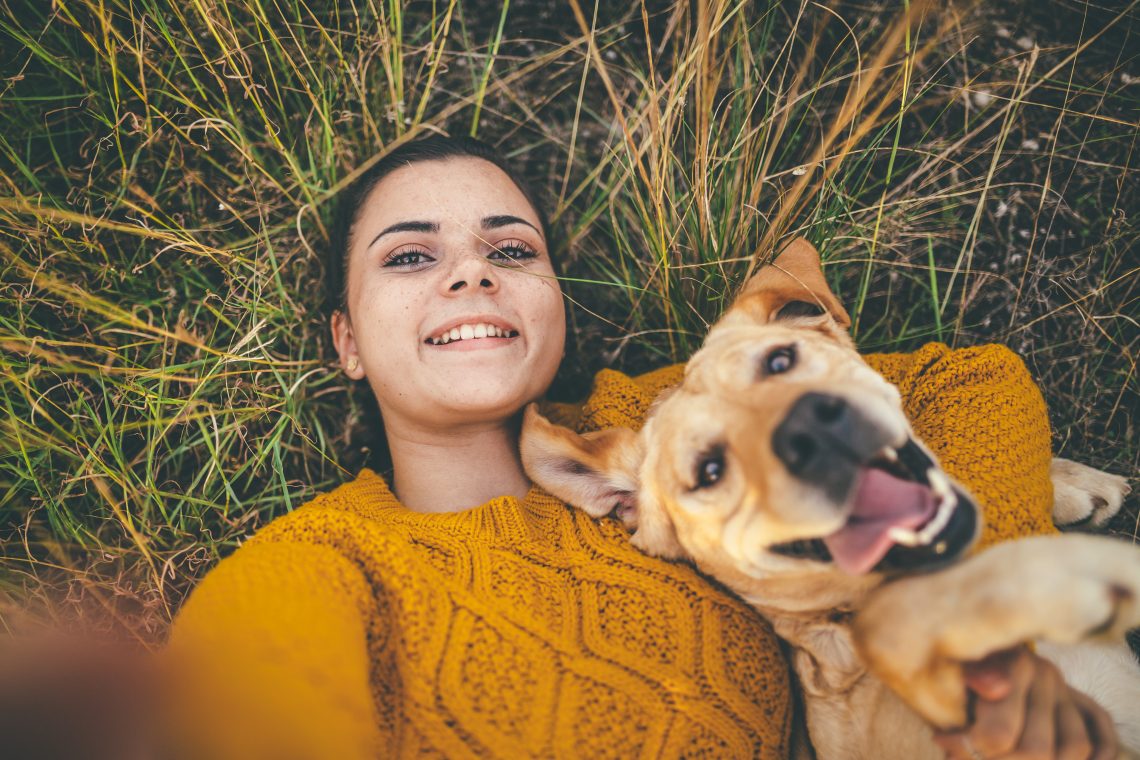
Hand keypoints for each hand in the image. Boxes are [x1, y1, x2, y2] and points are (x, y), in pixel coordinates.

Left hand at [933, 647, 1118, 759]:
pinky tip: (1056, 757)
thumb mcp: (951, 667)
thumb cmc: (957, 663)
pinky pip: (1102, 737)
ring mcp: (1067, 693)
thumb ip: (971, 680)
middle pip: (1038, 750)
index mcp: (1017, 664)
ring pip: (1075, 748)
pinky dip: (1097, 754)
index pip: (999, 734)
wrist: (976, 646)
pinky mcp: (1082, 706)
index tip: (946, 742)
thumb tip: (995, 691)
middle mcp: (1048, 677)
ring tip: (996, 754)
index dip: (968, 749)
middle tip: (969, 753)